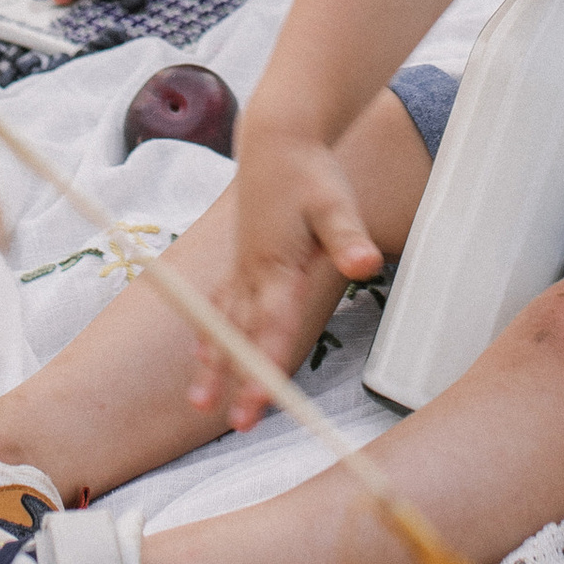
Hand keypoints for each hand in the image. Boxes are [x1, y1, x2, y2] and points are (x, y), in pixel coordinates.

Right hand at [194, 123, 382, 429]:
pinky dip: (208, 336)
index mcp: (276, 264)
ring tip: (200, 404)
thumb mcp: (335, 201)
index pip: (271, 327)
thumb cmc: (308, 172)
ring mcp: (241, 269)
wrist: (275, 139)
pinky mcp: (239, 264)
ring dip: (213, 366)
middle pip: (243, 337)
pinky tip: (201, 358)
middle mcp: (253, 272)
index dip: (265, 367)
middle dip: (238, 383)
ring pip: (223, 327)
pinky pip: (217, 308)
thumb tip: (363, 264)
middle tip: (237, 424)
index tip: (259, 402)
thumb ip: (346, 236)